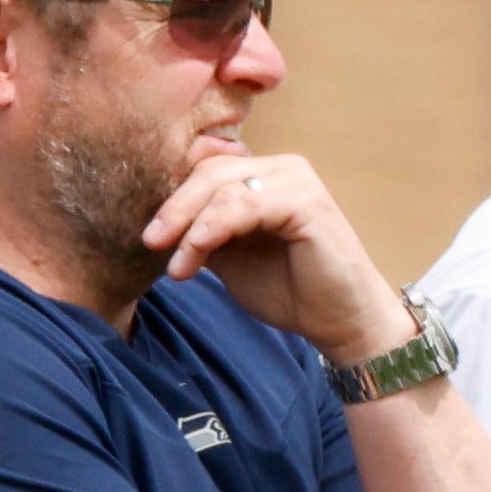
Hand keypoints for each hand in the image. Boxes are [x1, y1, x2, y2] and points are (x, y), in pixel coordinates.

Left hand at [143, 150, 413, 368]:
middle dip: (174, 208)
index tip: (149, 237)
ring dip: (189, 225)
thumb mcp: (231, 260)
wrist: (341, 322)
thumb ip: (203, 235)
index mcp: (265, 177)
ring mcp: (296, 181)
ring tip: (177, 266)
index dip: (173, 200)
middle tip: (150, 243)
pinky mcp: (307, 201)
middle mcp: (282, 169)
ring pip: (222, 186)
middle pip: (209, 171)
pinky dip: (213, 228)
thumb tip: (158, 227)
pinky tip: (195, 254)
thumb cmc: (292, 291)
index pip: (205, 172)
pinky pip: (245, 204)